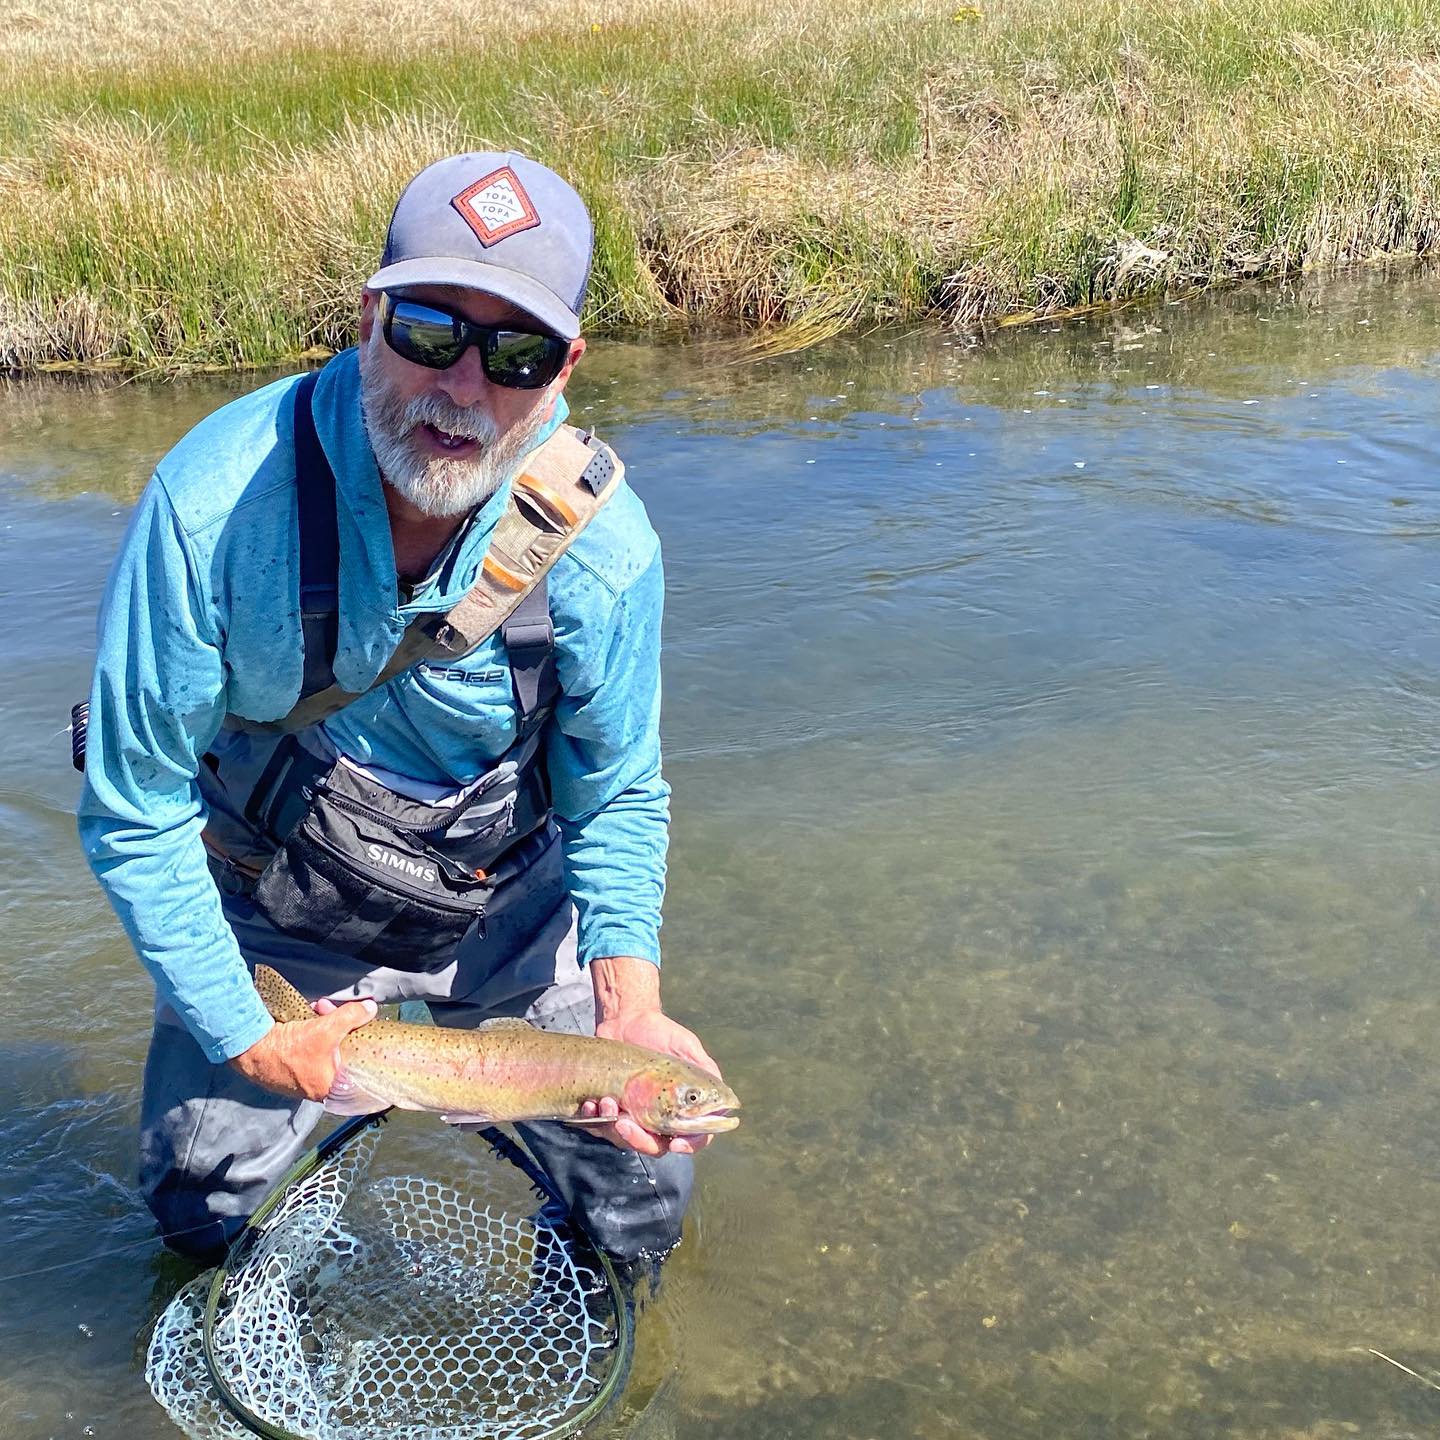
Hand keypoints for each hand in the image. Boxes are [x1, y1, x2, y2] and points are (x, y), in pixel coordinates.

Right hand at [229, 996, 376, 1100]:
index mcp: (328, 1087)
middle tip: (335, 1013)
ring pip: (321, 1049)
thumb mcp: (326, 1029)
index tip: (367, 1040)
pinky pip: (306, 1048)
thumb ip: (352, 1017)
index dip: (362, 1052)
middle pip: (338, 1055)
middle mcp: (314, 1088)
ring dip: (322, 1026)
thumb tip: (370, 1009)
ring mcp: (299, 1079)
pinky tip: (306, 1016)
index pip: (356, 1074)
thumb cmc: (287, 1049)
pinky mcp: (286, 1068)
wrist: (249, 1049)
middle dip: (339, 1029)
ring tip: (318, 1009)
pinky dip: (308, 1031)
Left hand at [581, 1008, 723, 1157]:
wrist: (625, 1019)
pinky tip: (591, 1102)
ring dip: (614, 1128)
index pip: (695, 1138)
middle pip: (657, 1147)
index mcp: (685, 1106)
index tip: (676, 1142)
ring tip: (606, 1101)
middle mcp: (662, 1116)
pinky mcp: (613, 1109)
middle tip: (625, 1123)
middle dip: (639, 1140)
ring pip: (627, 1141)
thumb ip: (705, 1070)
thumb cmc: (660, 1032)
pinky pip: (603, 1127)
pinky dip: (596, 1119)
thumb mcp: (687, 1046)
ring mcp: (636, 1115)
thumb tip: (726, 1099)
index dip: (689, 1146)